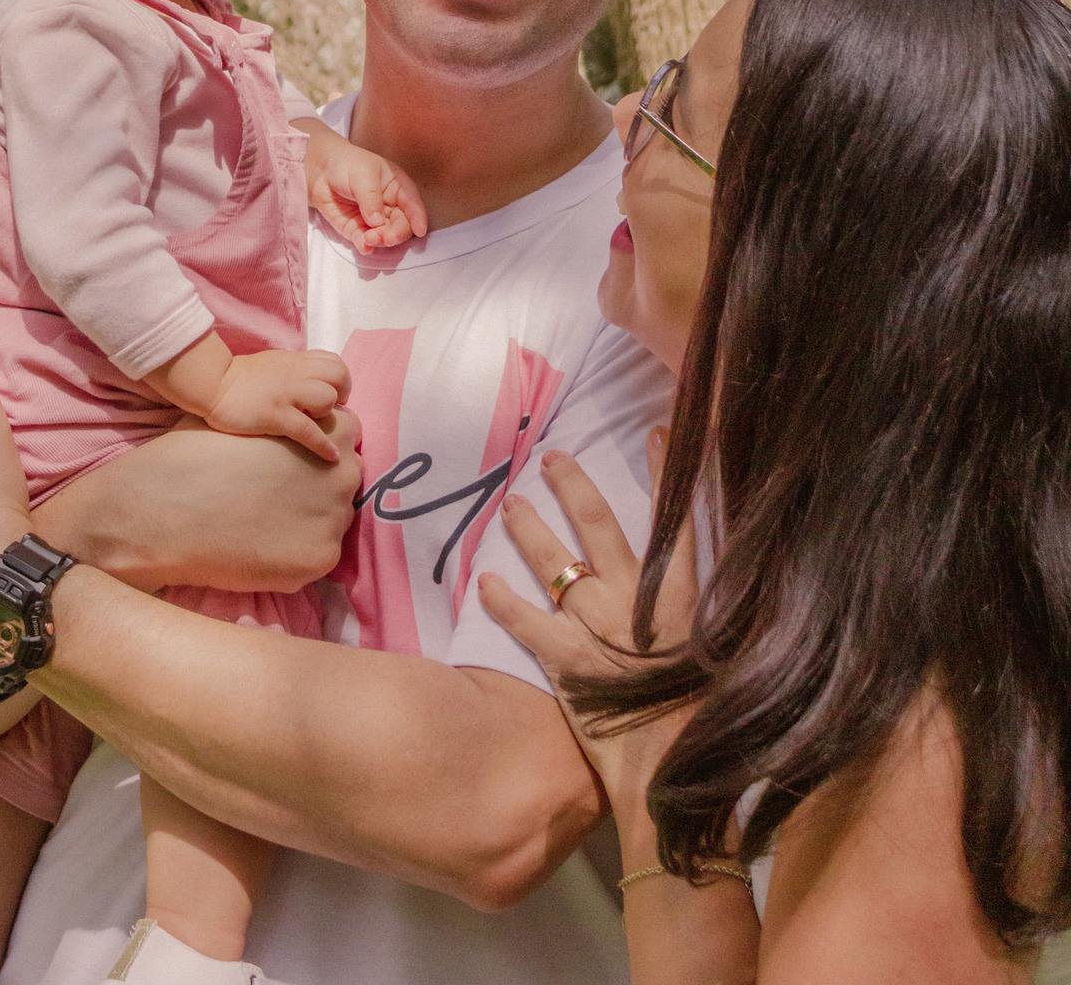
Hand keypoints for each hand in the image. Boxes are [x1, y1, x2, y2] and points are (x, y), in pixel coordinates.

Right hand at [34, 406, 362, 593]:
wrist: (159, 514)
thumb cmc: (192, 455)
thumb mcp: (245, 421)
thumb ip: (287, 420)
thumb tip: (303, 419)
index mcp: (329, 431)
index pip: (347, 433)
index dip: (319, 445)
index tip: (293, 458)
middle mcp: (342, 476)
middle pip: (346, 477)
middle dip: (318, 481)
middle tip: (278, 491)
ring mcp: (334, 522)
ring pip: (335, 517)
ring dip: (311, 516)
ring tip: (266, 519)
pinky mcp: (319, 562)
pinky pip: (320, 554)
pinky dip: (297, 550)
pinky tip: (262, 543)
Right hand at [210, 348, 351, 461]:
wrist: (213, 383)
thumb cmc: (241, 378)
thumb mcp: (275, 364)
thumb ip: (296, 371)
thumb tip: (314, 384)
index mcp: (296, 362)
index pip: (335, 362)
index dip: (340, 379)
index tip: (334, 394)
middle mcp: (296, 375)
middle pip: (339, 376)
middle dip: (343, 394)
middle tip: (332, 409)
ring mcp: (286, 395)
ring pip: (326, 399)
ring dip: (328, 415)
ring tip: (320, 425)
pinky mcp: (275, 415)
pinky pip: (308, 431)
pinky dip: (323, 445)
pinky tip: (331, 457)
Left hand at [300, 122, 427, 254]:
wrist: (319, 170)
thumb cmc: (347, 164)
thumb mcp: (363, 175)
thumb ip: (371, 198)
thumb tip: (378, 221)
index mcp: (397, 188)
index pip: (412, 204)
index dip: (418, 218)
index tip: (420, 231)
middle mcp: (390, 206)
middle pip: (401, 225)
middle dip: (397, 233)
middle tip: (387, 238)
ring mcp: (373, 220)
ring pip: (385, 236)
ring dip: (381, 240)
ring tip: (370, 238)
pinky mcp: (357, 230)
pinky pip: (365, 241)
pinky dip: (366, 246)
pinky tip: (364, 247)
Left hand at [477, 434, 697, 826]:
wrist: (673, 779)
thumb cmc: (707, 724)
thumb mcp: (725, 662)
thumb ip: (713, 621)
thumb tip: (715, 590)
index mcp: (683, 599)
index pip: (676, 521)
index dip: (665, 474)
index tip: (656, 432)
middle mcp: (636, 602)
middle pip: (599, 527)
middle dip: (574, 487)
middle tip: (553, 457)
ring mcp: (598, 629)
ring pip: (556, 564)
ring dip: (531, 531)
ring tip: (512, 505)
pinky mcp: (566, 663)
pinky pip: (526, 623)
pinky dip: (503, 601)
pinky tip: (485, 581)